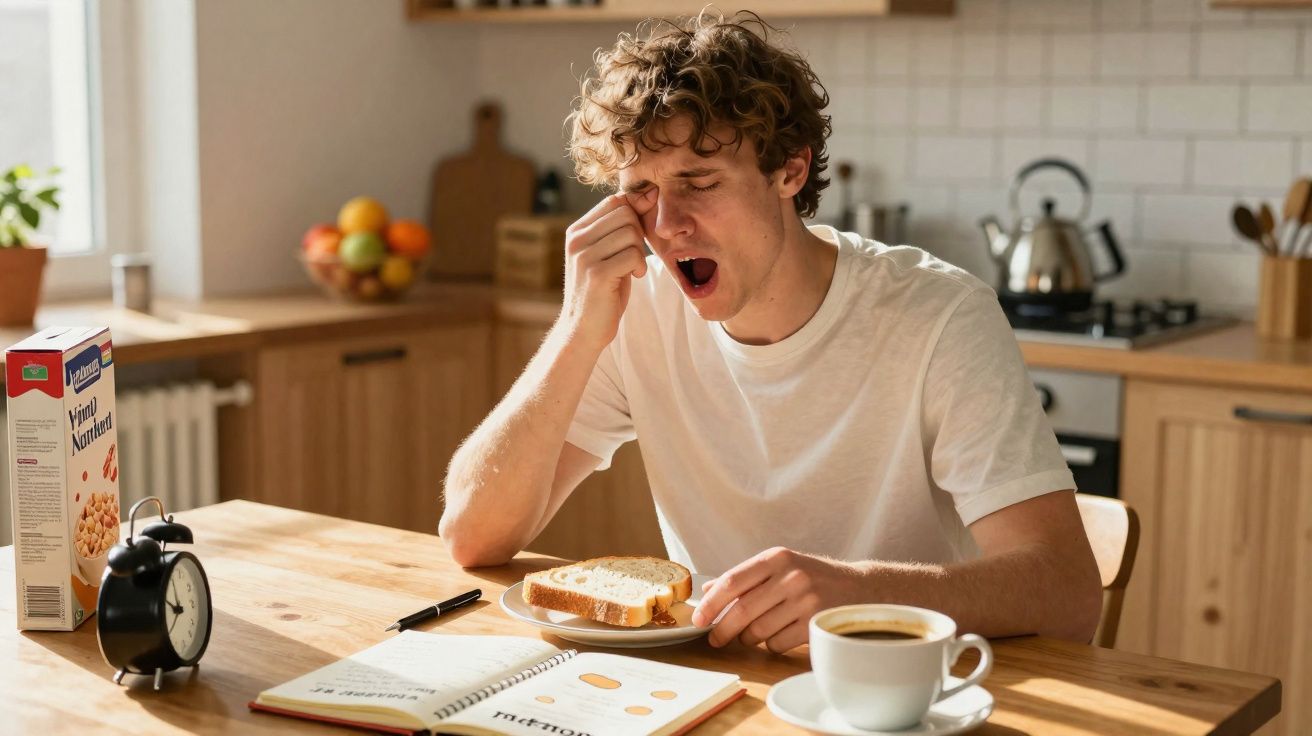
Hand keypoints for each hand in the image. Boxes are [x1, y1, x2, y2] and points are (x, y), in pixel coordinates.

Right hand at [558, 189, 657, 351]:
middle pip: (625, 214)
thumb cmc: (602, 291)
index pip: (614, 201)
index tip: (641, 233)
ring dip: (639, 252)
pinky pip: (632, 254)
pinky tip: (633, 277)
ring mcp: (584, 256)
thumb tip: (649, 193)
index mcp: (577, 231)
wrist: (583, 329)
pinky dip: (639, 266)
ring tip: (632, 268)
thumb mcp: (608, 254)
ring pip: (630, 233)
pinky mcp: (596, 273)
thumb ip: (622, 228)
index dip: (635, 211)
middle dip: (638, 234)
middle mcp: (576, 239)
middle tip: (635, 256)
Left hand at [692, 547, 869, 652]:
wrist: (862, 589)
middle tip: (714, 639)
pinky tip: (781, 634)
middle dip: (722, 629)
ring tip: (754, 633)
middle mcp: (791, 576)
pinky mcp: (816, 624)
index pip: (733, 581)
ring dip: (749, 638)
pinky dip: (771, 644)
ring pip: (758, 631)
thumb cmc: (813, 578)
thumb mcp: (781, 567)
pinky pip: (777, 643)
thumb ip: (746, 578)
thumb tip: (708, 591)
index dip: (711, 603)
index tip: (698, 619)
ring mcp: (806, 601)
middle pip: (742, 610)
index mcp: (777, 558)